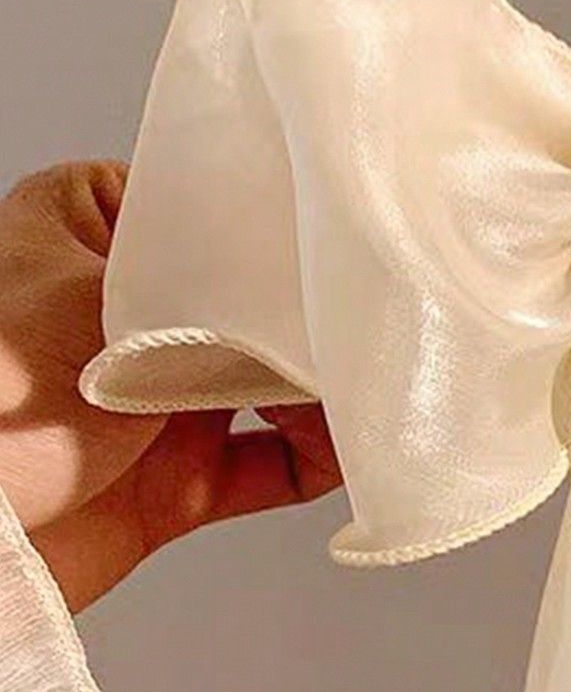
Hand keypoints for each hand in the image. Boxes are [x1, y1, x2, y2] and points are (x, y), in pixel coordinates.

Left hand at [0, 161, 341, 609]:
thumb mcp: (99, 302)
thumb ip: (213, 293)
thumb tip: (305, 294)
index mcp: (86, 234)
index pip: (203, 205)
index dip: (271, 222)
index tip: (328, 234)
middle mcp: (129, 318)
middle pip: (254, 305)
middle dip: (311, 321)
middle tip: (358, 325)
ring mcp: (158, 405)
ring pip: (274, 388)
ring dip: (324, 393)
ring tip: (363, 392)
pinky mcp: (179, 485)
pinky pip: (275, 469)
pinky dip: (321, 460)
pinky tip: (350, 449)